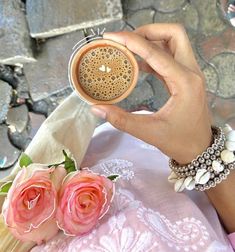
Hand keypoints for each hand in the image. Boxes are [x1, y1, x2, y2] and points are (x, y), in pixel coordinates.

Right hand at [91, 24, 211, 164]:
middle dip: (148, 31)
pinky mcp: (186, 78)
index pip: (155, 52)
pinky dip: (154, 54)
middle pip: (173, 34)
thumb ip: (120, 120)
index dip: (131, 41)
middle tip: (126, 40)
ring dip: (151, 40)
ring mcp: (190, 73)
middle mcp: (191, 72)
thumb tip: (96, 109)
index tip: (111, 37)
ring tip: (129, 48)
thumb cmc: (179, 141)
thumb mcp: (148, 132)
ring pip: (174, 42)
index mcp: (185, 82)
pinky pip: (170, 57)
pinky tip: (139, 63)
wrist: (200, 148)